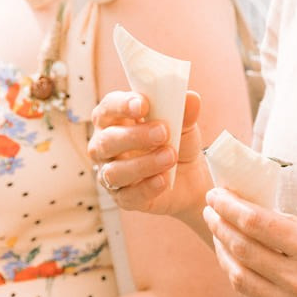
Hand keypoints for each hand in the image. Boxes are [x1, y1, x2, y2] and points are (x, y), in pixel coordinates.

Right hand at [89, 89, 209, 219]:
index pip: (108, 108)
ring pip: (114, 171)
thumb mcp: (185, 125)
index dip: (121, 105)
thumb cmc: (177, 142)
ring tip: (170, 156)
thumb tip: (191, 98)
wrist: (191, 177)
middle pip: (107, 141)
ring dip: (143, 164)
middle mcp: (105, 146)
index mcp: (115, 120)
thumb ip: (184, 112)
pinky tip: (164, 180)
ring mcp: (111, 174)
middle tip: (163, 132)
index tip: (143, 104)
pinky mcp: (123, 198)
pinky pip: (128, 195)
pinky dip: (147, 187)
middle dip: (135, 136)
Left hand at [203, 189, 296, 296]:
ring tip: (219, 237)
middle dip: (220, 225)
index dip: (230, 206)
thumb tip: (263, 215)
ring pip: (240, 278)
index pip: (257, 223)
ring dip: (224, 254)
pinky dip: (240, 281)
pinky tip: (237, 267)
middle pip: (242, 249)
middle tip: (212, 210)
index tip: (217, 195)